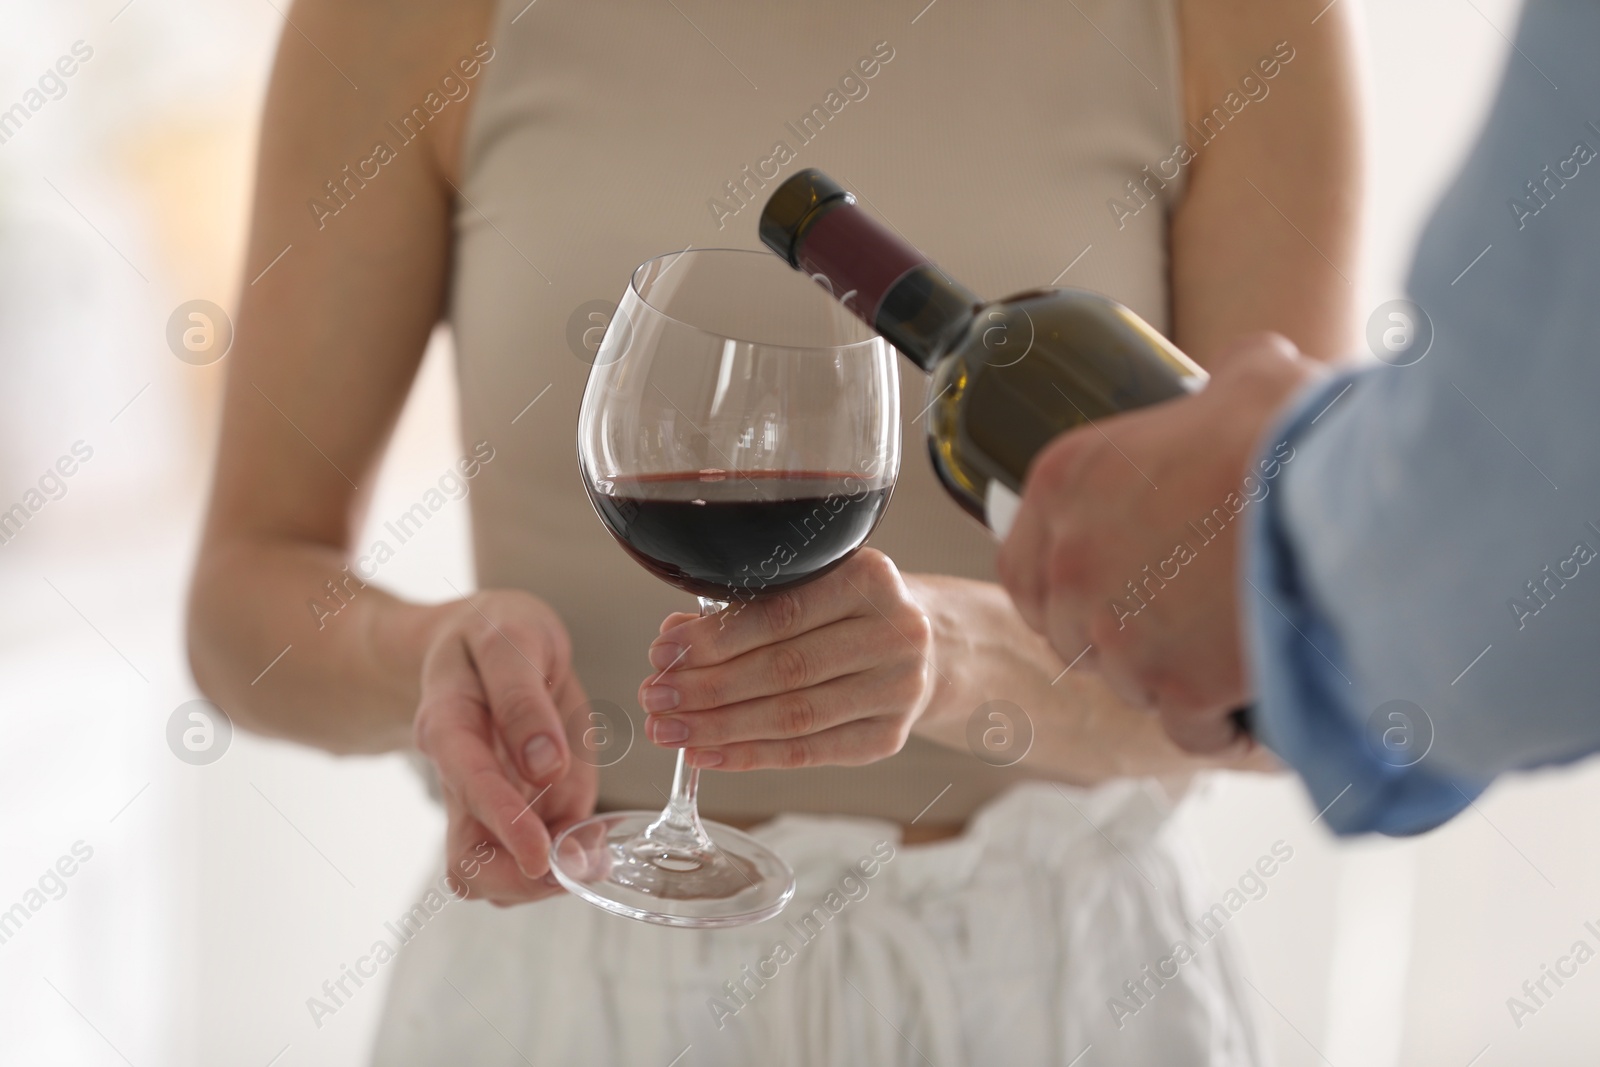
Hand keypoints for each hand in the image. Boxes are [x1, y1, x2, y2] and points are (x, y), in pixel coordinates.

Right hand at [413, 590, 596, 905]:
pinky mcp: (508, 812)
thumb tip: (544, 766)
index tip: (543, 856)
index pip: (469, 785)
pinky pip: (521, 862)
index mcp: (447, 724)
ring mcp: (478, 801)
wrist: (483, 639)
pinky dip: (555, 866)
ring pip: (489, 875)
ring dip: (538, 882)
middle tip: (581, 866)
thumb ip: (523, 699)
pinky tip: (589, 843)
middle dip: (519, 879)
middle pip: (465, 861)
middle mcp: (455, 776)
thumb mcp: (512, 640)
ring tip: (592, 855)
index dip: (506, 824)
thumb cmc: (496, 634)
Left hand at [639, 548, 936, 770]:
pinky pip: (807, 752)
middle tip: (655, 697)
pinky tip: (706, 753)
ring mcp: (898, 690)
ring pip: (793, 717)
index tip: (664, 652)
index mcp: (870, 578)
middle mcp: (894, 633)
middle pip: (785, 669)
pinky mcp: (888, 737)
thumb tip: (674, 640)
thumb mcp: (812, 584)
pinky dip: (748, 755)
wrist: (926, 646)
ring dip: (720, 727)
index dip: (716, 638)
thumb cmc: (849, 609)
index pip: (782, 613)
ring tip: (669, 730)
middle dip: (708, 687)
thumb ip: (746, 605)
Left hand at [997, 333, 1320, 752]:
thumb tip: (1247, 373)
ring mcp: (1117, 633)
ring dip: (1169, 680)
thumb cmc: (1293, 434)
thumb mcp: (1247, 379)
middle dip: (1119, 639)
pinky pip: (1185, 729)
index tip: (1101, 598)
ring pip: (1128, 683)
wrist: (1344, 500)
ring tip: (1225, 653)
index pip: (1023, 567)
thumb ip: (1222, 385)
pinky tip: (1247, 706)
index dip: (1062, 591)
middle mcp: (1073, 562)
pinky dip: (1216, 728)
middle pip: (1072, 634)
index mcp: (1066, 483)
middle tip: (1178, 625)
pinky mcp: (1174, 688)